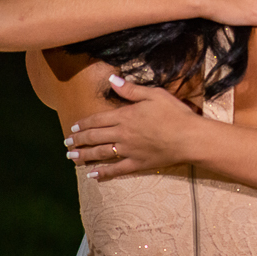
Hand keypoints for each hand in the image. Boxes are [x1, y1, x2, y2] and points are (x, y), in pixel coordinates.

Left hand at [65, 77, 203, 179]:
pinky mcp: (137, 164)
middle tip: (67, 143)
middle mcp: (122, 134)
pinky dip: (103, 173)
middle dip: (78, 140)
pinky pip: (116, 170)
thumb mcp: (155, 94)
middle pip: (94, 137)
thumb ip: (131, 89)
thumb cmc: (175, 114)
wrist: (189, 137)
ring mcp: (128, 151)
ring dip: (84, 156)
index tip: (73, 127)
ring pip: (100, 153)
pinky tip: (92, 176)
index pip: (97, 120)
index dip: (83, 124)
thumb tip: (112, 79)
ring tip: (72, 157)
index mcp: (125, 116)